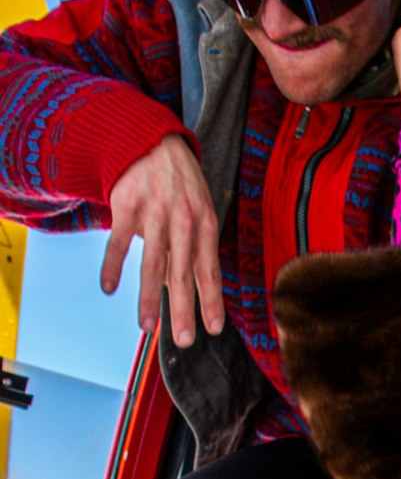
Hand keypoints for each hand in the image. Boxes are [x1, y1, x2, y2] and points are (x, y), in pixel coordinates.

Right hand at [102, 134, 223, 345]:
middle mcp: (183, 221)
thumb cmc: (179, 185)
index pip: (210, 270)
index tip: (213, 329)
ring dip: (149, 298)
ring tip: (147, 327)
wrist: (150, 139)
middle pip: (183, 273)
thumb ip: (193, 248)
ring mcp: (154, 213)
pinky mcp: (126, 204)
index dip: (212, 300)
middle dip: (184, 309)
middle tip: (184, 340)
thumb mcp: (198, 210)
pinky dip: (113, 265)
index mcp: (205, 224)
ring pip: (152, 263)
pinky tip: (110, 288)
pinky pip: (119, 241)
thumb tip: (186, 289)